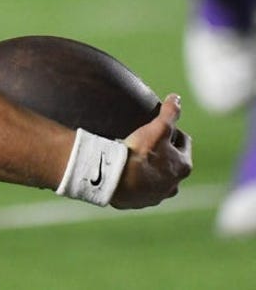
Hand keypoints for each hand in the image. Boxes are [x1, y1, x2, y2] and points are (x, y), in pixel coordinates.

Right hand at [111, 94, 192, 208]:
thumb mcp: (157, 128)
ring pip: (157, 177)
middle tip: (144, 141)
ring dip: (150, 168)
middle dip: (162, 152)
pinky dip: (136, 181)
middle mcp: (175, 184)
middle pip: (171, 161)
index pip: (183, 141)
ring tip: (133, 158)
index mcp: (184, 166)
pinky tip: (125, 172)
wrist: (116, 180)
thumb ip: (169, 113)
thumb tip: (176, 98)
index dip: (171, 130)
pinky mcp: (140, 202)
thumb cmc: (141, 155)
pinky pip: (141, 188)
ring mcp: (157, 195)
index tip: (157, 125)